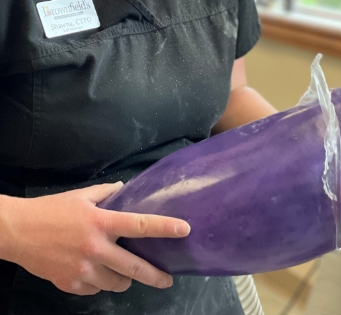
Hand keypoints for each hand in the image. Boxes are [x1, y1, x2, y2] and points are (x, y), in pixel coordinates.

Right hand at [0, 182, 189, 295]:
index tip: (184, 230)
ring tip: (123, 269)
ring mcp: (82, 270)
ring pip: (116, 283)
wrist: (16, 233)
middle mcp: (94, 248)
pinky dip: (100, 282)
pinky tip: (95, 271)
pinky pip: (95, 289)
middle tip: (168, 279)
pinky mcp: (70, 285)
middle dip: (155, 275)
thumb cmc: (50, 210)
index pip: (139, 225)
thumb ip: (106, 193)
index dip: (164, 227)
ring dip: (124, 278)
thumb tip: (124, 190)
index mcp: (100, 222)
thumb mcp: (81, 196)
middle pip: (134, 267)